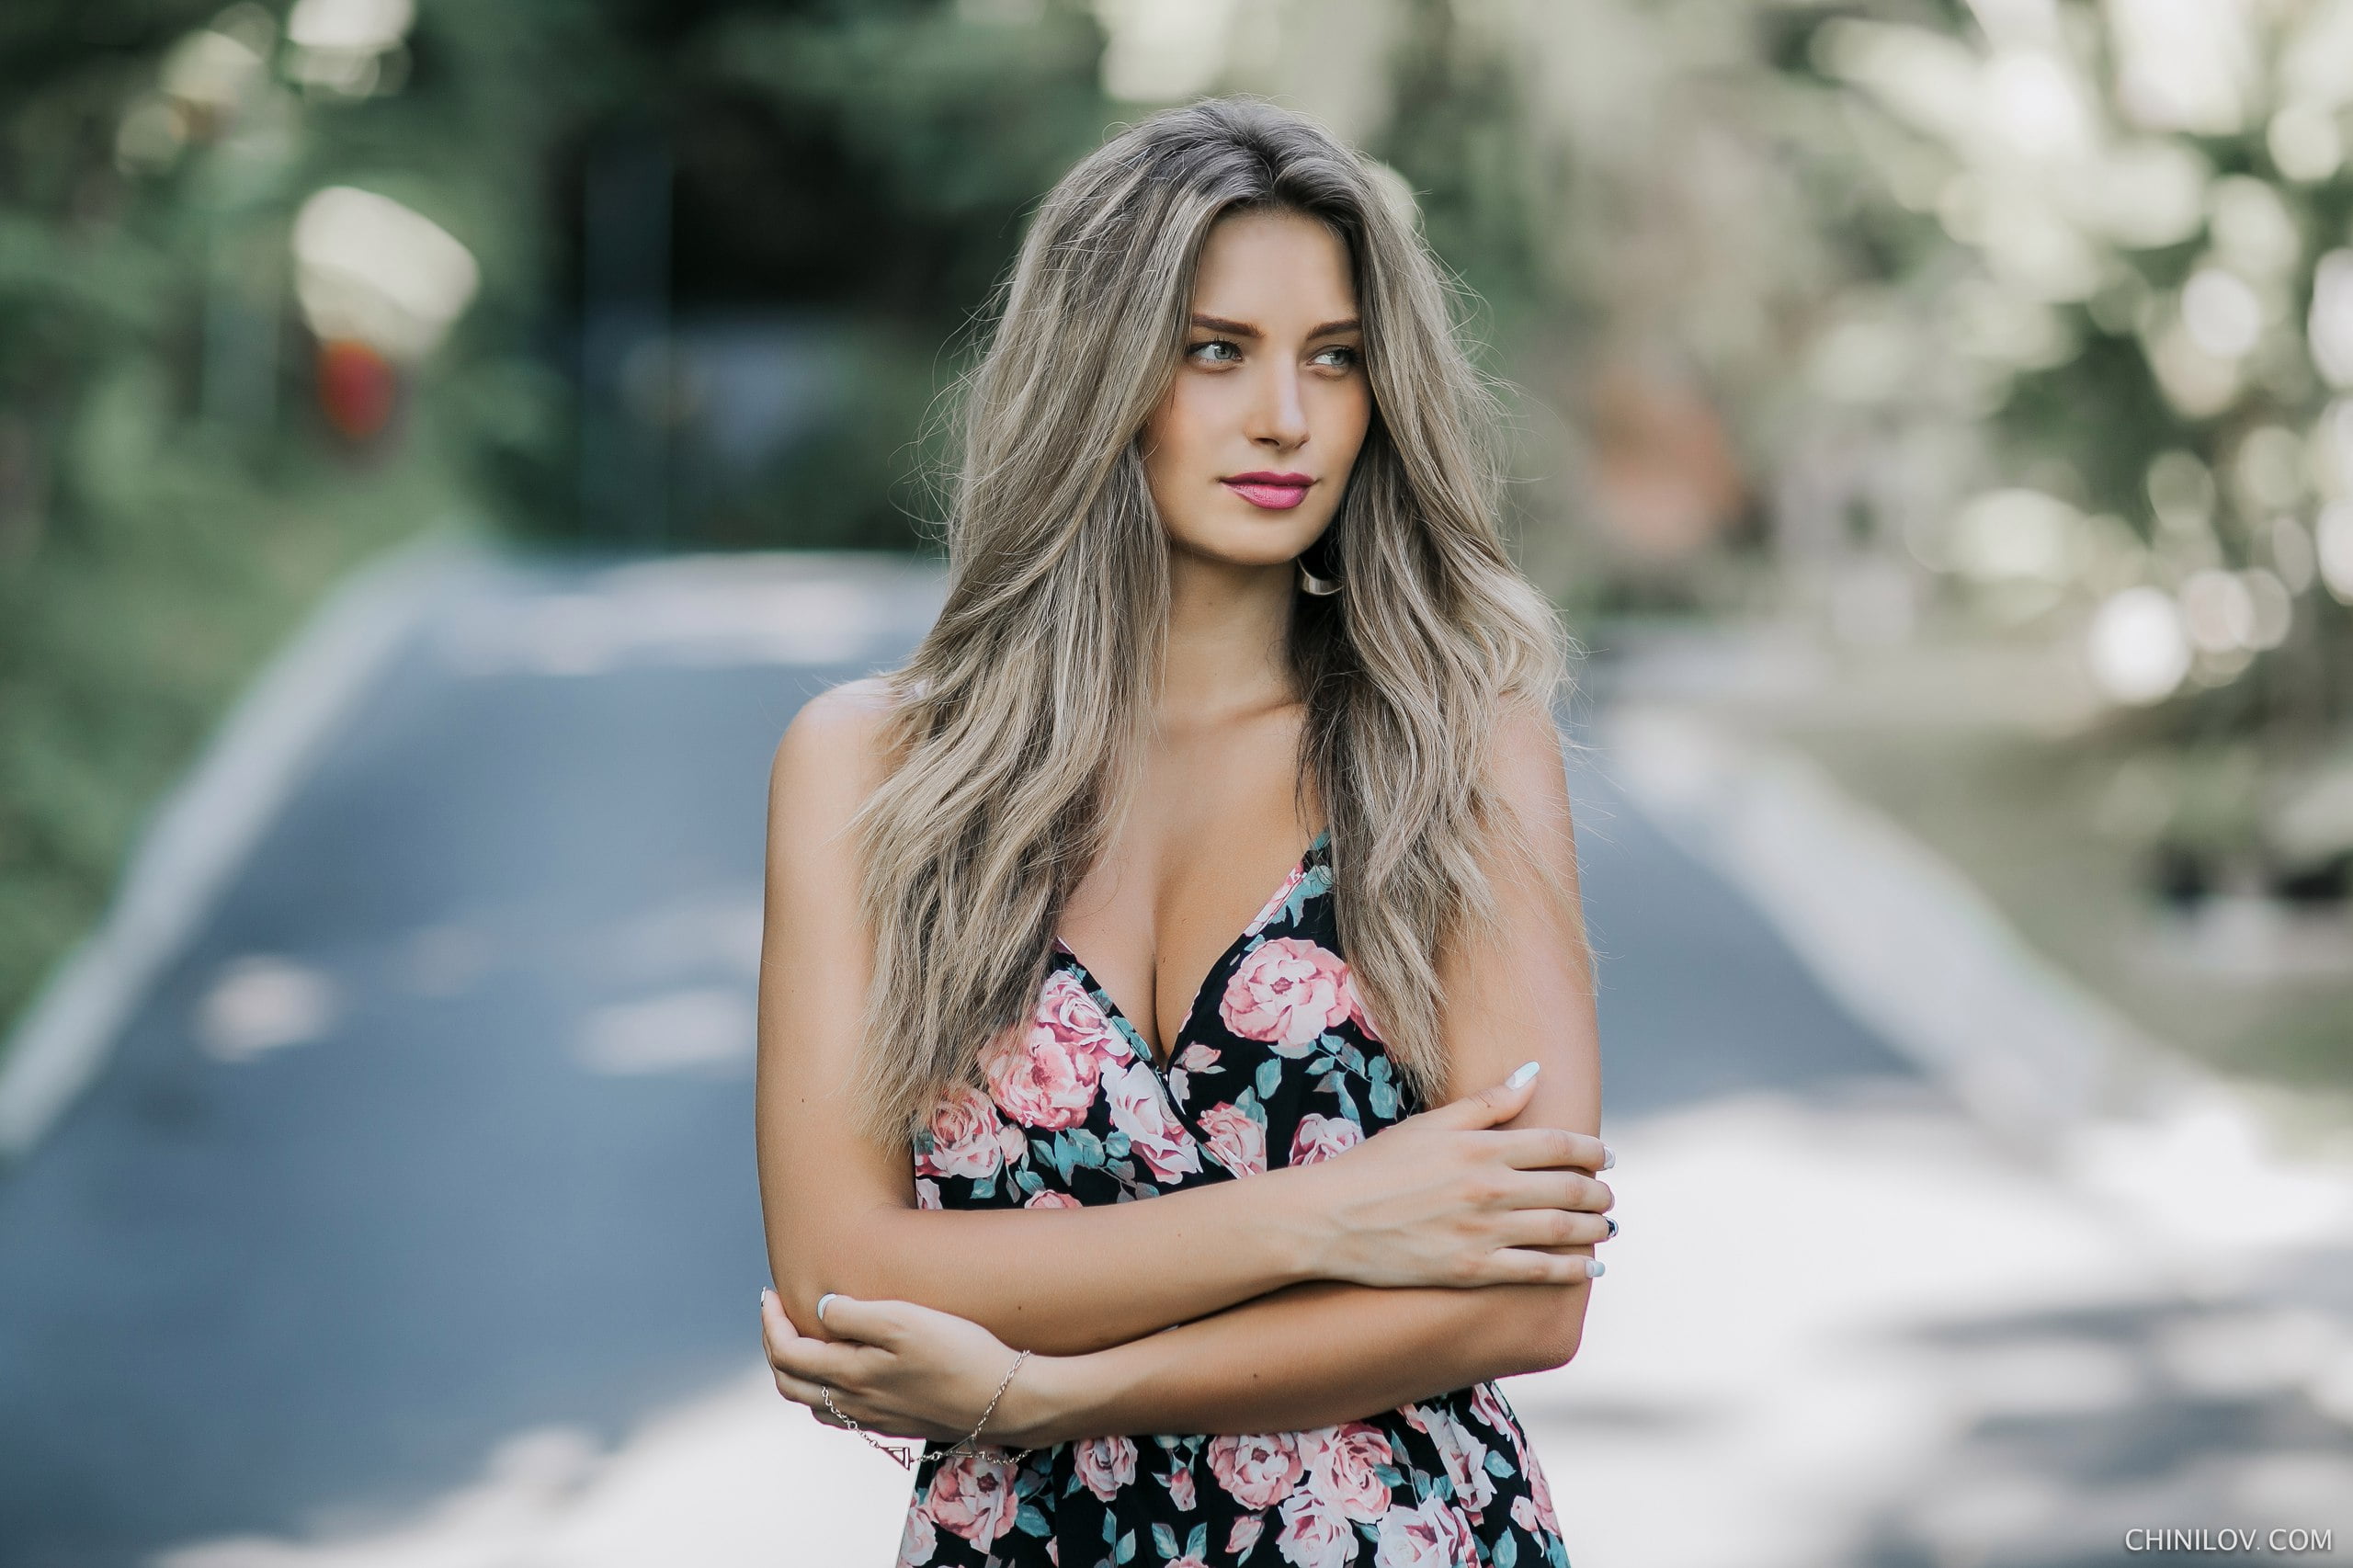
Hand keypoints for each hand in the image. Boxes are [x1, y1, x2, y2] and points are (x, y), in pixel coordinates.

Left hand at [761, 1288, 1054, 1447]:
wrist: (1005, 1399)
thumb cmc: (959, 1354)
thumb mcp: (904, 1320)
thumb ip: (854, 1315)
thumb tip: (820, 1308)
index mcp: (850, 1375)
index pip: (786, 1354)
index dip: (770, 1323)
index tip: (770, 1293)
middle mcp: (855, 1403)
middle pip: (791, 1383)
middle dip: (775, 1346)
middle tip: (777, 1314)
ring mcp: (875, 1418)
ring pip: (815, 1402)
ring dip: (798, 1371)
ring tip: (805, 1339)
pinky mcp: (897, 1423)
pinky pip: (842, 1413)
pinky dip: (827, 1390)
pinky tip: (846, 1372)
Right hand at [1295, 1062, 1614, 1288]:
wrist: (1330, 1218)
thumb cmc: (1376, 1166)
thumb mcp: (1430, 1124)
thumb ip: (1487, 1102)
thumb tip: (1533, 1073)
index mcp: (1482, 1146)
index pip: (1558, 1144)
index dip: (1591, 1150)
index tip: (1607, 1156)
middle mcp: (1490, 1187)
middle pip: (1568, 1188)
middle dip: (1598, 1192)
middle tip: (1609, 1196)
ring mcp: (1483, 1231)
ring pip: (1560, 1229)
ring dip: (1594, 1228)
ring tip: (1607, 1228)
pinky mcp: (1472, 1269)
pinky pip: (1536, 1270)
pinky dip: (1571, 1269)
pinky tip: (1589, 1269)